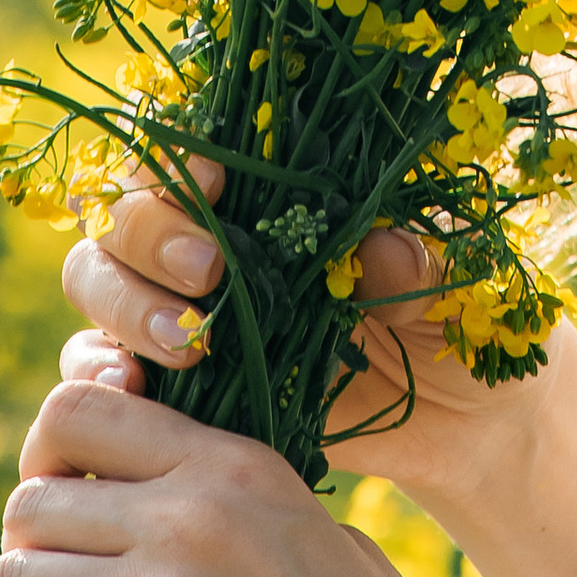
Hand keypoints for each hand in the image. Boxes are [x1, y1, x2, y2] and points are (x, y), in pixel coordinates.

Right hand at [59, 170, 541, 505]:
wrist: (477, 427)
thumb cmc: (473, 323)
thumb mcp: (463, 282)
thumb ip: (421, 260)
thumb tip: (375, 245)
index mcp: (279, 193)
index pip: (189, 148)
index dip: (178, 156)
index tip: (212, 182)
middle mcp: (219, 243)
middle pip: (125, 214)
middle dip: (146, 238)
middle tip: (206, 278)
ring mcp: (192, 316)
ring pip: (100, 284)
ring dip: (120, 308)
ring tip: (180, 350)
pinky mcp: (186, 394)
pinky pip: (105, 373)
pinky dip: (99, 375)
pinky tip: (133, 392)